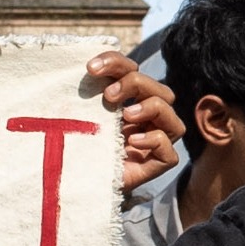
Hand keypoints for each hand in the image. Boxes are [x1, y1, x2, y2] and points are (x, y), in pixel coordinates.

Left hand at [82, 46, 180, 193]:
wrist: (71, 183)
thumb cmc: (76, 145)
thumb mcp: (78, 114)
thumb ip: (86, 93)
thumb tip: (88, 68)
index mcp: (130, 101)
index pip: (132, 70)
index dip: (116, 62)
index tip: (91, 68)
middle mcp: (147, 120)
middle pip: (161, 91)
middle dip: (136, 84)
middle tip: (109, 95)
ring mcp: (154, 143)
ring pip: (172, 117)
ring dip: (152, 108)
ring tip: (126, 115)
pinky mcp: (155, 166)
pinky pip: (170, 153)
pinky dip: (155, 141)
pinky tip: (131, 142)